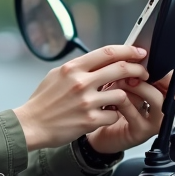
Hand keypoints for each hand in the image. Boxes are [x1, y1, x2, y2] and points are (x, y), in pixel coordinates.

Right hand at [13, 46, 148, 150]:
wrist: (30, 125)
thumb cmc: (43, 101)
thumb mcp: (56, 75)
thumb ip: (78, 67)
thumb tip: (98, 60)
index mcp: (73, 68)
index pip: (108, 52)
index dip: (128, 50)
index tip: (139, 52)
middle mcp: (80, 82)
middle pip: (121, 69)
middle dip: (138, 70)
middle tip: (143, 73)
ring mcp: (86, 101)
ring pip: (121, 93)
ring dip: (125, 96)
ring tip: (121, 98)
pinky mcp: (90, 120)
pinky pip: (114, 114)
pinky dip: (113, 114)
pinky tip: (107, 114)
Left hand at [85, 71, 174, 154]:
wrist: (100, 129)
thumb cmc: (114, 104)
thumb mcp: (127, 84)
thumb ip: (136, 71)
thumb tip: (138, 52)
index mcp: (164, 97)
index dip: (167, 73)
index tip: (149, 63)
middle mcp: (164, 111)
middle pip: (171, 90)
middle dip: (150, 76)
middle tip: (131, 72)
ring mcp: (155, 123)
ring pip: (156, 99)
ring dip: (137, 86)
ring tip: (119, 82)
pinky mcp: (141, 132)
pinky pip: (134, 111)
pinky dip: (122, 100)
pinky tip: (111, 98)